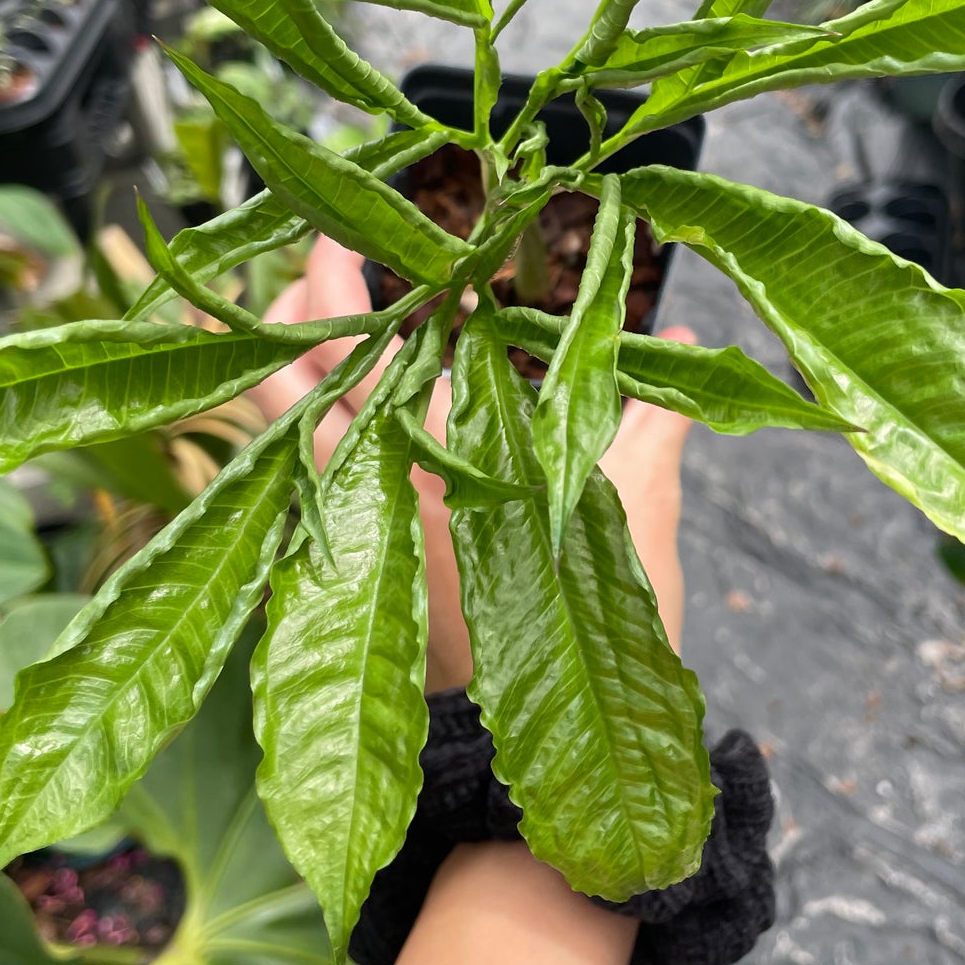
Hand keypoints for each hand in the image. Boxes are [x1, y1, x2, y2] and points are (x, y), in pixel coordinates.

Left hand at [249, 237, 695, 689]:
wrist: (545, 741)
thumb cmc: (589, 631)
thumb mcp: (634, 513)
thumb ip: (648, 422)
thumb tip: (680, 343)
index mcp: (434, 458)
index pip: (367, 344)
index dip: (348, 276)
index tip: (358, 223)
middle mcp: (373, 485)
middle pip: (293, 375)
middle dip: (299, 303)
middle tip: (331, 252)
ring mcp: (352, 527)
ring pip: (284, 424)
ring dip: (299, 360)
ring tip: (331, 310)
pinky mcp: (352, 564)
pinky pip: (301, 474)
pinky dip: (312, 422)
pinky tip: (343, 397)